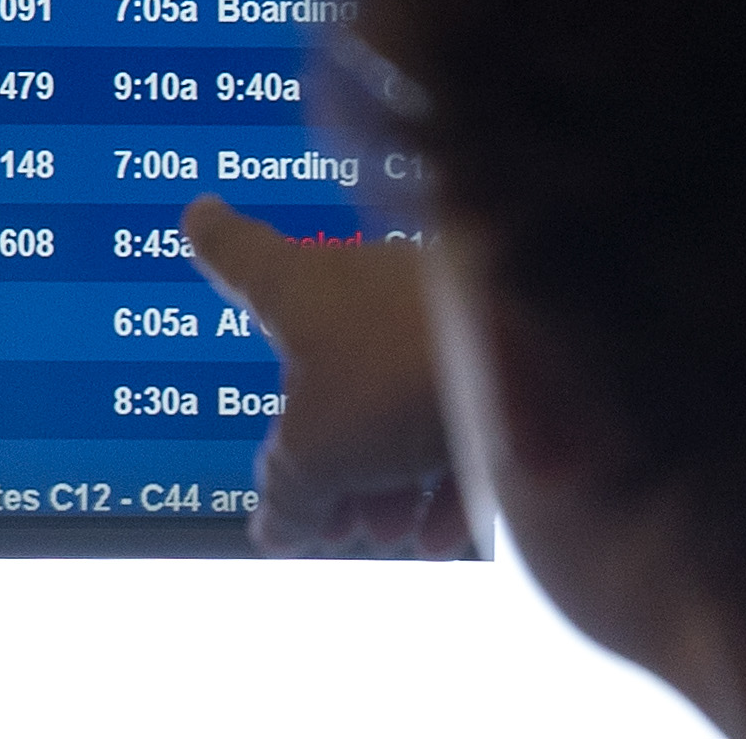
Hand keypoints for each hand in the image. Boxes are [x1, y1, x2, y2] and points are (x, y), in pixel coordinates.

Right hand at [184, 194, 472, 556]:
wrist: (544, 360)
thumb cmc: (401, 374)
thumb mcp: (314, 453)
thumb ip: (286, 493)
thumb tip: (274, 526)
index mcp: (301, 283)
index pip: (239, 255)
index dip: (214, 242)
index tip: (200, 218)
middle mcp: (367, 281)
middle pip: (325, 362)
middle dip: (324, 445)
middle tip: (322, 508)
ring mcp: (434, 310)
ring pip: (395, 391)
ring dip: (385, 472)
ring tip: (386, 527)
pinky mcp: (496, 347)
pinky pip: (456, 410)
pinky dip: (441, 470)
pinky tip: (439, 528)